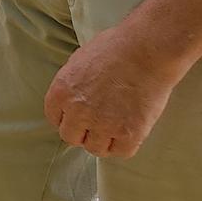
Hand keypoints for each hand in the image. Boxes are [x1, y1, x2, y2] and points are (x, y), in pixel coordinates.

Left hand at [44, 25, 185, 157]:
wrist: (147, 49)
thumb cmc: (115, 48)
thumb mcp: (79, 61)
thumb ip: (72, 85)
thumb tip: (73, 99)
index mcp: (61, 92)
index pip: (55, 119)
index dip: (69, 118)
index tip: (80, 117)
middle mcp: (77, 112)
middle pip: (71, 137)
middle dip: (83, 131)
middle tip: (98, 123)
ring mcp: (103, 124)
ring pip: (95, 149)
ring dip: (103, 140)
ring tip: (115, 127)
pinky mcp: (129, 133)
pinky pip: (121, 152)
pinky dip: (124, 145)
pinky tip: (129, 132)